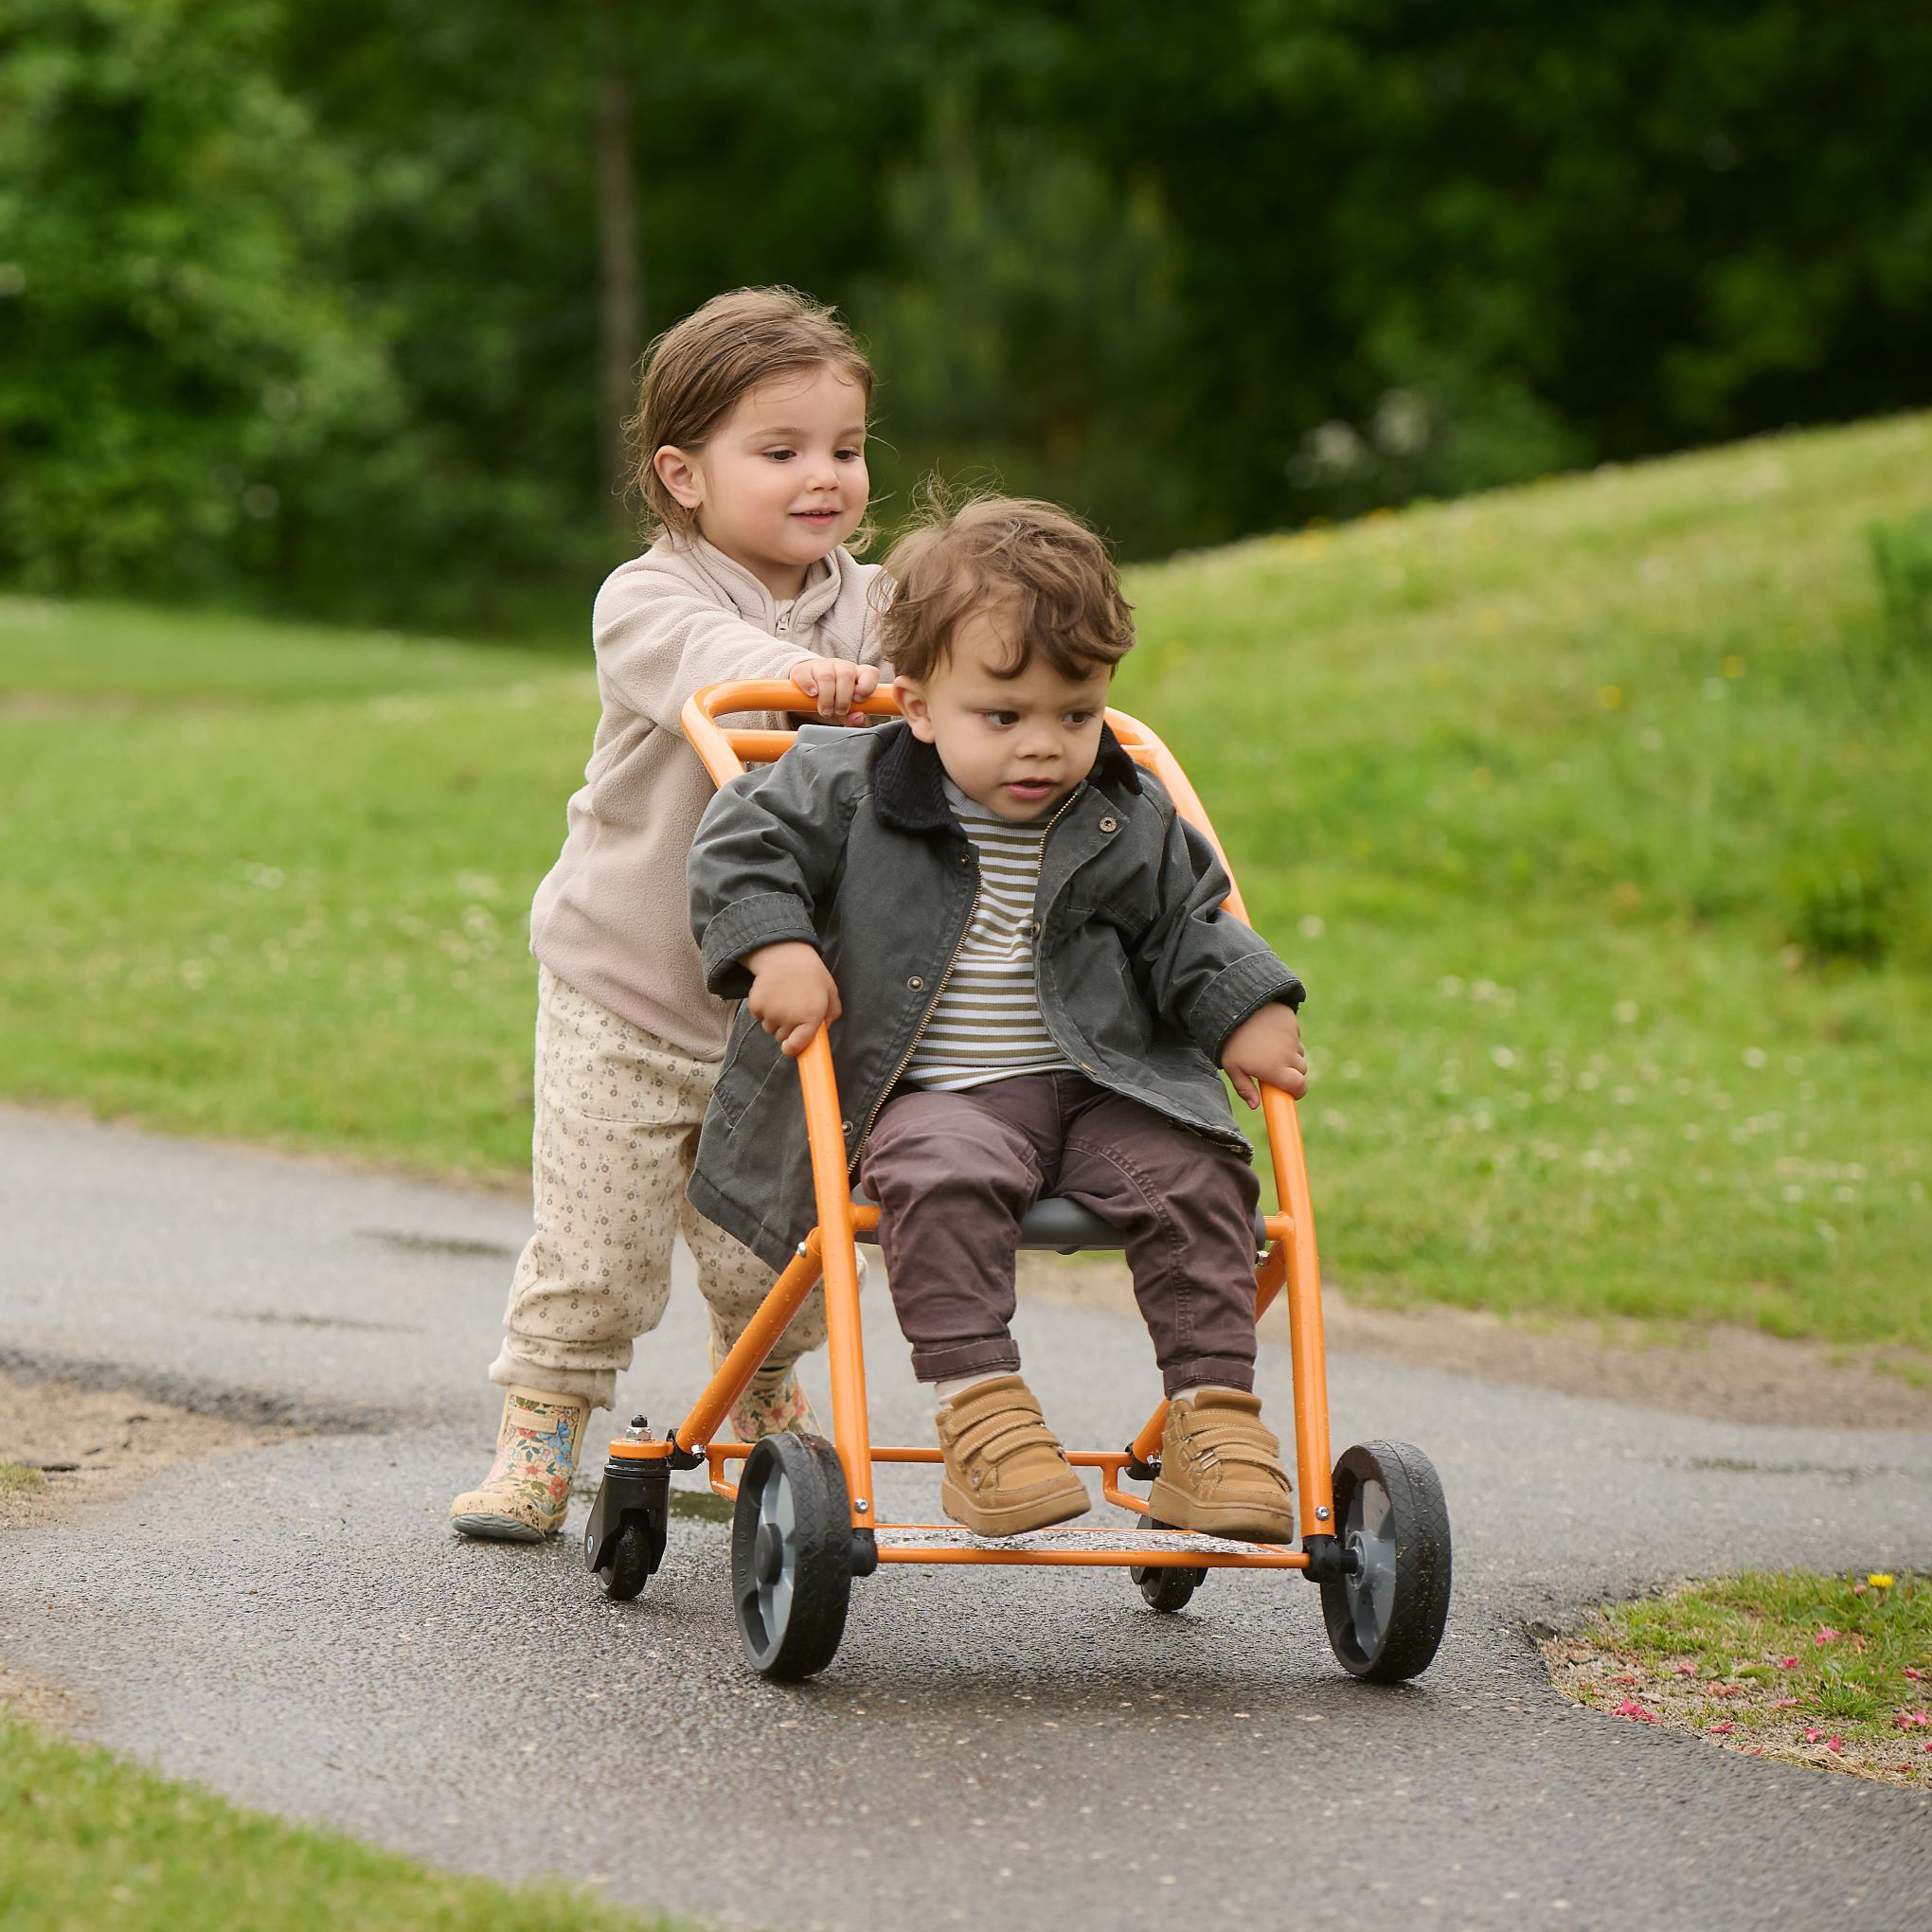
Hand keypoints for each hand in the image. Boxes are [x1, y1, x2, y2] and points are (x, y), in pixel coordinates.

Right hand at [745, 941, 841, 1055]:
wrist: (784, 953)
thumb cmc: (810, 972)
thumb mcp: (830, 990)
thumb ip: (832, 1013)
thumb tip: (824, 1030)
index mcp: (811, 1016)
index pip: (798, 1046)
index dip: (793, 1049)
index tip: (791, 1047)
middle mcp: (790, 1018)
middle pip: (782, 1038)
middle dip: (787, 1028)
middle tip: (791, 1008)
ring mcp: (771, 1013)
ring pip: (769, 1028)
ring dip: (774, 1019)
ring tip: (782, 998)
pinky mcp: (756, 1006)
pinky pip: (759, 1017)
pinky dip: (763, 1009)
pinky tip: (771, 993)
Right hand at [790, 657, 877, 723]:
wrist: (807, 694)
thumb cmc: (833, 702)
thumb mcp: (845, 713)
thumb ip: (855, 719)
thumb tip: (859, 718)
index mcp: (857, 675)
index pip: (870, 673)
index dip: (867, 686)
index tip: (859, 700)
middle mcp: (841, 666)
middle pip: (846, 675)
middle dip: (843, 698)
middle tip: (839, 711)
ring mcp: (821, 666)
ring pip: (826, 676)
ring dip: (827, 697)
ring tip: (825, 710)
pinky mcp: (802, 669)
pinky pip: (805, 674)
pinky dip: (808, 686)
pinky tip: (812, 694)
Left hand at [1220, 1002, 1307, 1106]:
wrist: (1234, 1007)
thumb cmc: (1230, 1041)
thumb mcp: (1232, 1067)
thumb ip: (1244, 1088)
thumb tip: (1255, 1105)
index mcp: (1275, 1069)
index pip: (1299, 1086)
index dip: (1298, 1092)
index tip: (1291, 1093)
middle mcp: (1288, 1054)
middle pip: (1302, 1070)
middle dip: (1293, 1074)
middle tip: (1275, 1070)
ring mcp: (1292, 1037)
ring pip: (1299, 1052)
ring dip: (1290, 1055)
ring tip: (1270, 1050)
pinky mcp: (1292, 1022)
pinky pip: (1295, 1035)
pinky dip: (1287, 1038)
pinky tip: (1270, 1033)